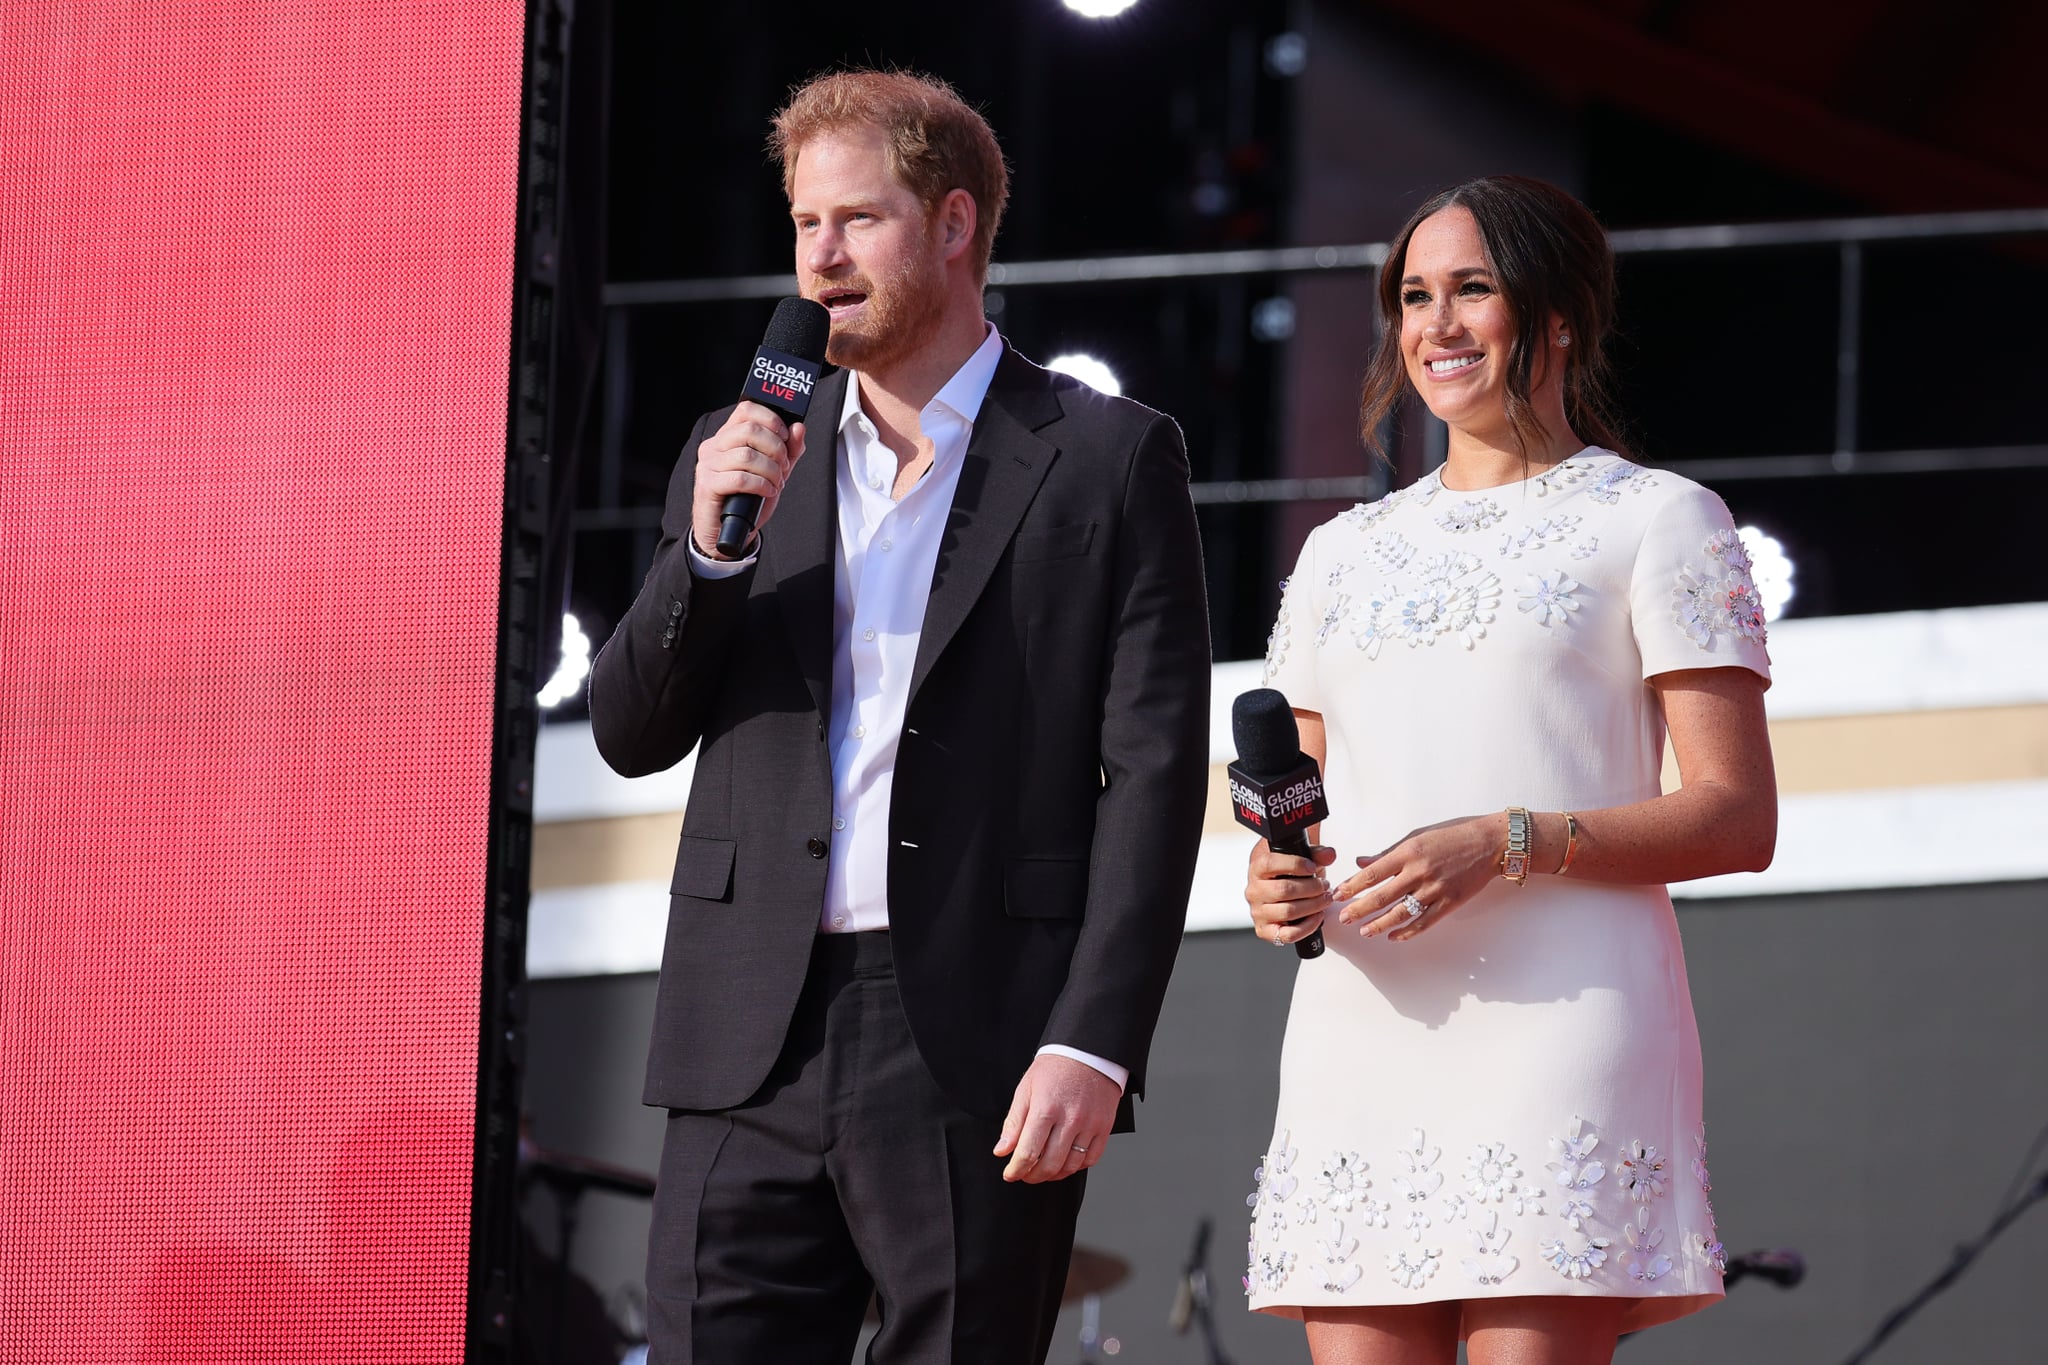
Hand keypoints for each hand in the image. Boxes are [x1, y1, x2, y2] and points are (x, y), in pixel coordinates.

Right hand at [691, 402, 807, 555]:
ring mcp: (708, 465)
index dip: (771, 419)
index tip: (786, 437)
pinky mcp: (708, 485)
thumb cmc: (747, 499)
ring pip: (747, 455)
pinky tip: (767, 492)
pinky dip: (761, 485)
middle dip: (776, 449)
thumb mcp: (774, 471)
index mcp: (727, 436)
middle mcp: (714, 446)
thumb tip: (798, 427)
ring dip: (771, 470)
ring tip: (776, 483)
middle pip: (750, 430)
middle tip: (783, 466)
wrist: (726, 532)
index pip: (746, 409)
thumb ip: (788, 450)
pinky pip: (740, 478)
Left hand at [993, 1054, 1119, 1182]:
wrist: (1087, 1052)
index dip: (1016, 1170)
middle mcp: (1070, 1119)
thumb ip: (1013, 1123)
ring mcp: (1090, 1124)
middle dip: (1032, 1176)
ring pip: (1070, 1166)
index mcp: (1046, 1108)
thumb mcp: (1026, 1090)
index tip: (1010, 1174)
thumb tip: (1002, 1151)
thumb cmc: (1054, 1068)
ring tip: (1043, 1170)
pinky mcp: (1104, 1127)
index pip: (1028, 1152)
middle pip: (1049, 1164)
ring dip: (1053, 1175)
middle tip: (1025, 1174)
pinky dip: (1076, 1167)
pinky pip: (1091, 1159)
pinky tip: (1065, 1162)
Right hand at [1245, 839, 1334, 947]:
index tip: (1313, 867)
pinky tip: (1318, 916)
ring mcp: (1258, 912)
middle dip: (1311, 888)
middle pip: (1283, 890)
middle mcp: (1254, 891)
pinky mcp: (1265, 930)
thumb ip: (1316, 854)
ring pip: (1288, 912)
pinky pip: (1288, 934)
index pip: (1270, 864)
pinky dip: (1307, 927)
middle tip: (1325, 886)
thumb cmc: (1289, 873)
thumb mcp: (1301, 858)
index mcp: (1257, 868)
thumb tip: (1329, 855)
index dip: (1294, 865)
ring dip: (1313, 906)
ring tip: (1325, 899)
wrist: (1280, 890)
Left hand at [1332, 813, 1507, 940]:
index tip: (1338, 894)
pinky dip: (1407, 931)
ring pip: (1400, 913)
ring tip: (1364, 931)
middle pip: (1381, 897)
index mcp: (1408, 853)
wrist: (1489, 843)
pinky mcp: (1449, 902)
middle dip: (1359, 909)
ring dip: (1379, 924)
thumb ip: (1388, 853)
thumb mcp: (1417, 837)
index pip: (1372, 874)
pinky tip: (1393, 936)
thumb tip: (1361, 863)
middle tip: (1343, 918)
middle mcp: (1419, 872)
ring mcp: (1435, 889)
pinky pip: (1424, 922)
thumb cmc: (1452, 835)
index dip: (1352, 886)